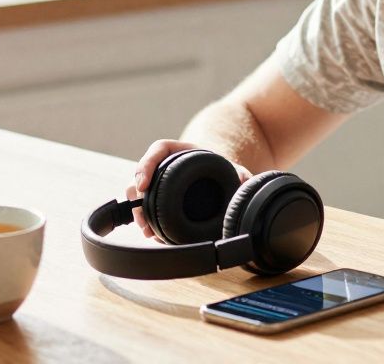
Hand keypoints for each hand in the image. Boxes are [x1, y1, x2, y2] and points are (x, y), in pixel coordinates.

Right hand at [125, 139, 251, 239]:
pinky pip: (144, 205)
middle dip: (137, 196)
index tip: (143, 183)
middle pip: (141, 174)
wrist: (220, 176)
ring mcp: (159, 180)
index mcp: (182, 150)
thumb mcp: (233, 170)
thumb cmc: (223, 169)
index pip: (158, 150)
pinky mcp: (159, 196)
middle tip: (144, 217)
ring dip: (138, 211)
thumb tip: (246, 186)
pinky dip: (145, 218)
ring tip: (148, 230)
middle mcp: (166, 164)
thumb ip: (241, 176)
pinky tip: (152, 233)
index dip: (146, 164)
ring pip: (138, 192)